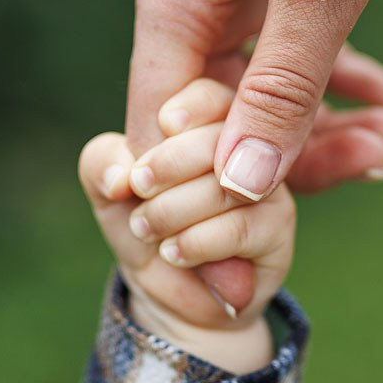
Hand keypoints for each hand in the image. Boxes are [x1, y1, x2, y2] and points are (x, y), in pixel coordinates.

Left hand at [78, 80, 295, 373]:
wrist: (166, 288)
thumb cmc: (143, 221)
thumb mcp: (109, 189)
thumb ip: (103, 162)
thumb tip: (124, 176)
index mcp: (210, 116)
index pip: (209, 95)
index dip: (177, 118)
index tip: (151, 148)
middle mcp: (248, 139)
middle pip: (222, 134)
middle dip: (167, 167)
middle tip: (138, 193)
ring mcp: (269, 179)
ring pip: (229, 182)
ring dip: (173, 211)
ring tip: (148, 229)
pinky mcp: (279, 224)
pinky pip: (242, 224)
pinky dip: (197, 242)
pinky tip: (175, 252)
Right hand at [126, 0, 382, 200]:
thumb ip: (284, 84)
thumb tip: (240, 185)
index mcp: (173, 3)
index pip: (161, 136)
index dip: (205, 200)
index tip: (271, 237)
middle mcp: (183, 5)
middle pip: (211, 124)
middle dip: (288, 160)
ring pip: (253, 96)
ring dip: (319, 126)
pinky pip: (279, 61)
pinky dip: (328, 85)